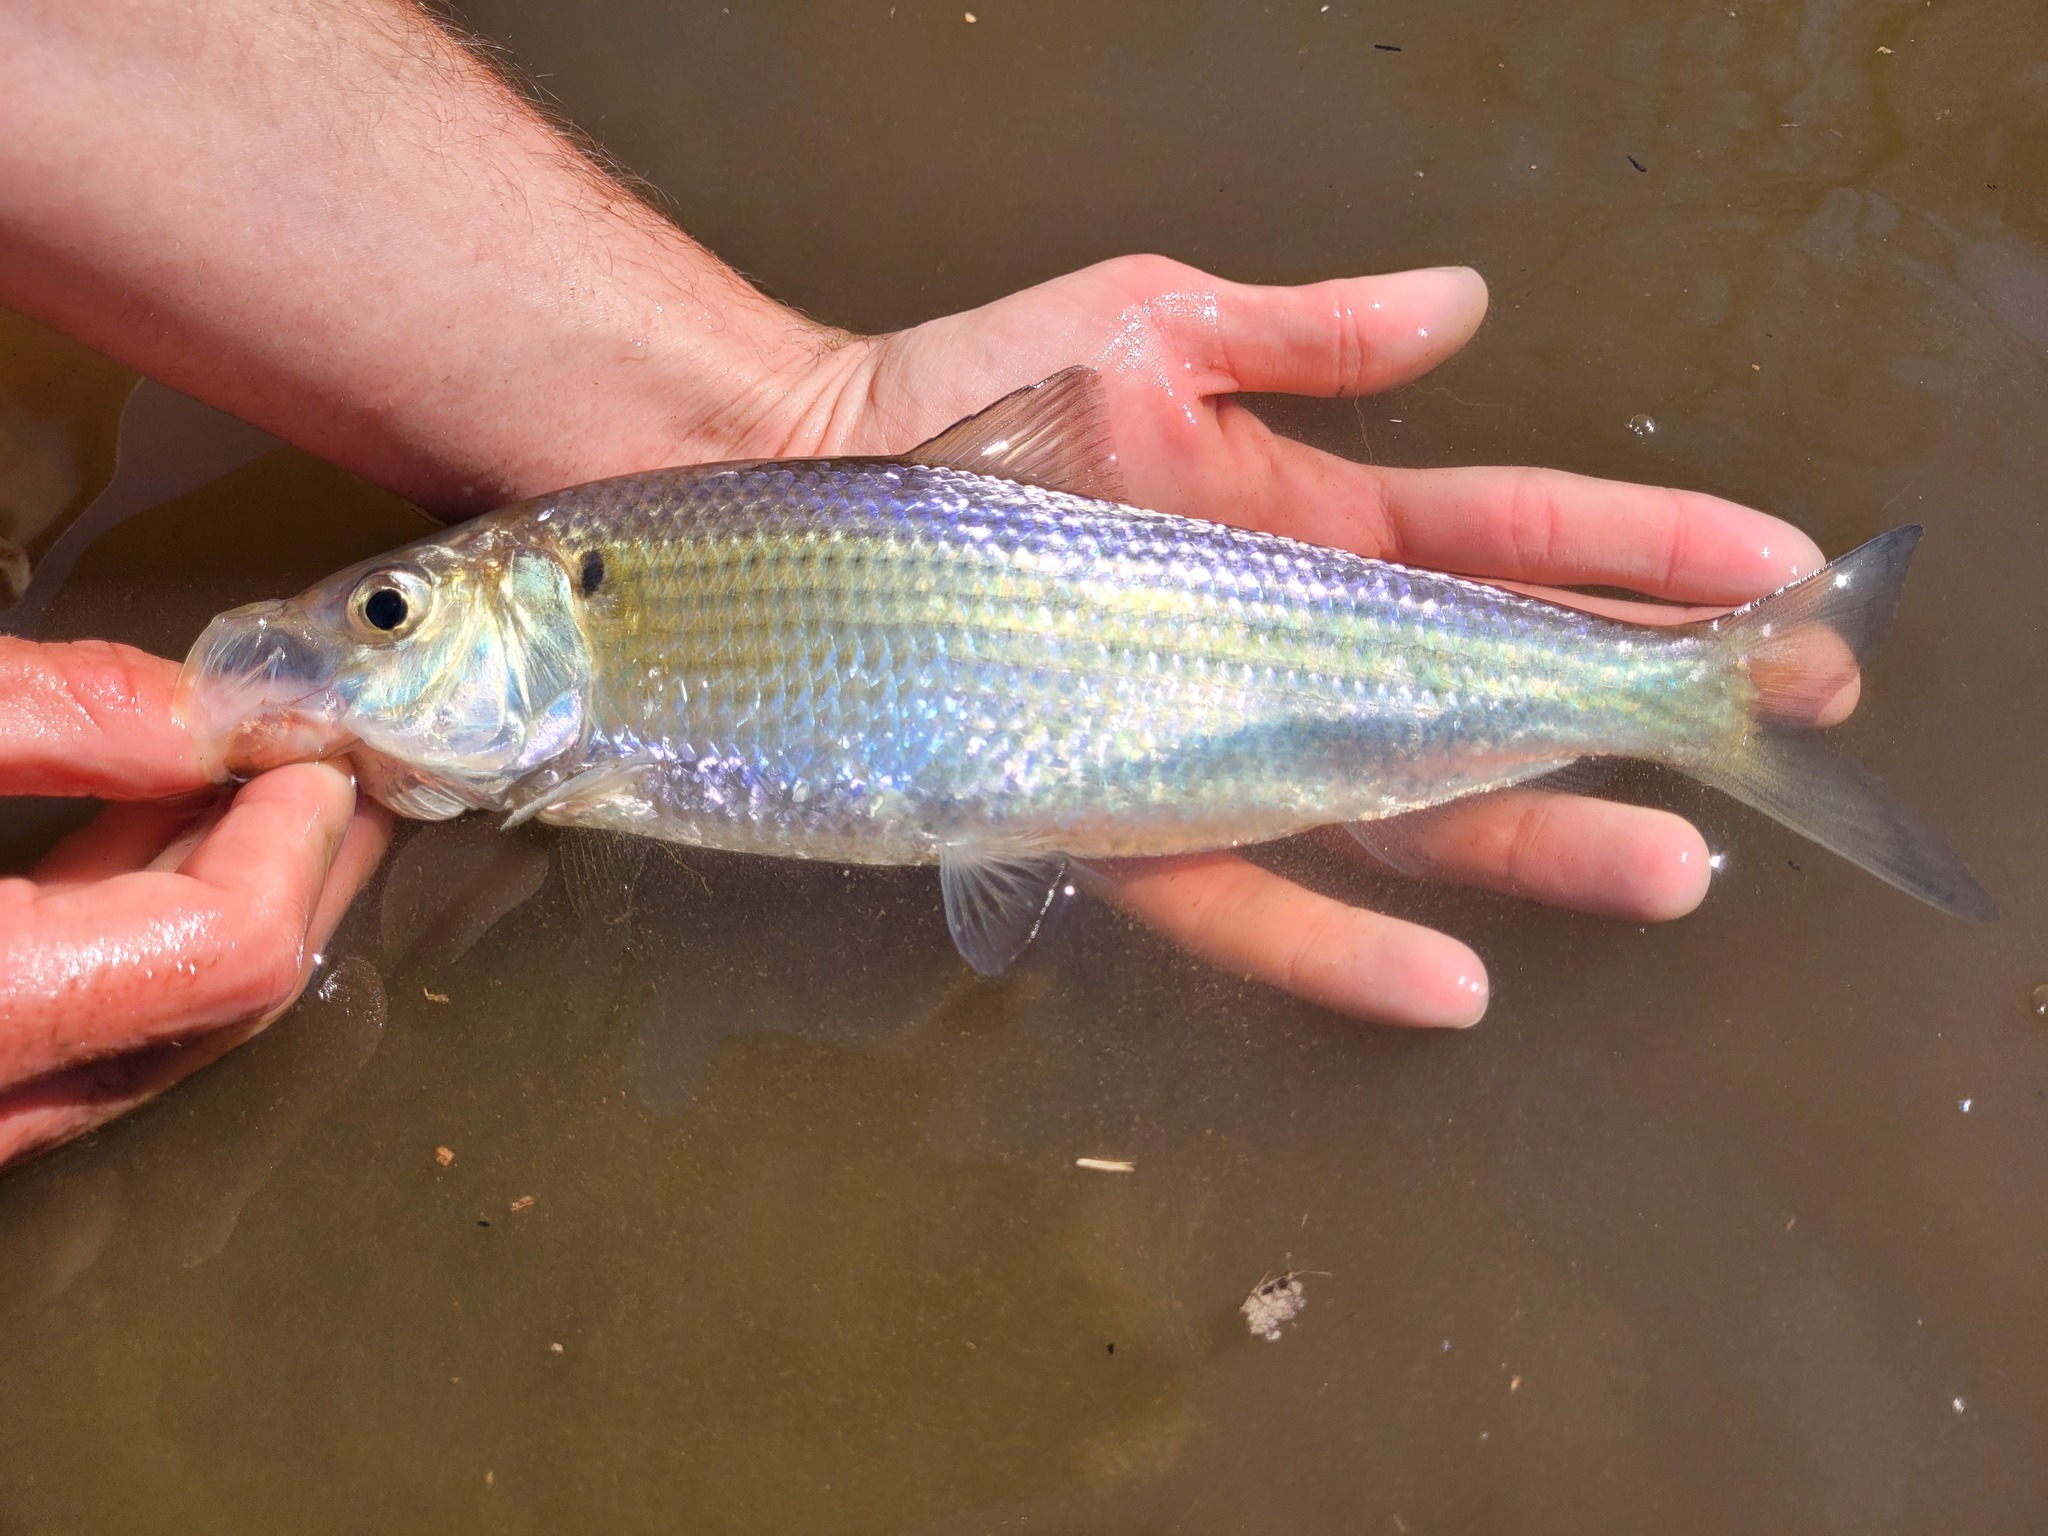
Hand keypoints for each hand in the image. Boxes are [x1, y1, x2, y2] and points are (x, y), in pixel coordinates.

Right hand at [0, 639, 388, 1164]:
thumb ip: (38, 718)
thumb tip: (196, 712)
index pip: (225, 951)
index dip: (294, 841)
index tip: (315, 757)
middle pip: (219, 1001)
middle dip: (300, 870)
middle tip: (346, 773)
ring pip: (155, 1024)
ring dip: (225, 897)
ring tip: (275, 789)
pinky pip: (84, 1026)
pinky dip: (136, 929)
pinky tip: (155, 832)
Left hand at [760, 257, 1841, 1026]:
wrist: (806, 482)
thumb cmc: (973, 400)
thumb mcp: (1154, 328)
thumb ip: (1308, 333)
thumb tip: (1470, 303)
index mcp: (1313, 530)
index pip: (1514, 542)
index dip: (1647, 551)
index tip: (1772, 569)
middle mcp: (1282, 649)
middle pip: (1491, 691)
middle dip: (1638, 703)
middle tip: (1782, 714)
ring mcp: (1208, 741)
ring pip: (1402, 811)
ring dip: (1540, 841)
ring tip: (1670, 865)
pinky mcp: (1114, 816)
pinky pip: (1243, 892)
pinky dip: (1343, 944)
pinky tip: (1452, 980)